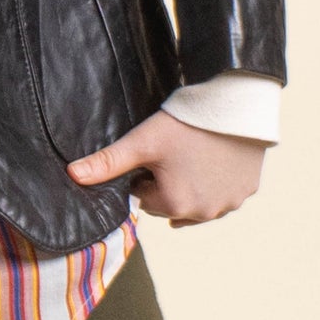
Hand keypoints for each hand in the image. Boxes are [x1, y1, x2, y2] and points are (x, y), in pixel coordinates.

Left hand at [66, 109, 267, 226]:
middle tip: (174, 152)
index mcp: (173, 205)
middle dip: (168, 183)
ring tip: (193, 154)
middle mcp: (202, 214)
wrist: (234, 105)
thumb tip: (72, 176)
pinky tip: (214, 158)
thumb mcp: (142, 141)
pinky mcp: (247, 191)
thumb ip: (107, 163)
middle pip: (171, 203)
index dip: (146, 174)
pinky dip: (217, 182)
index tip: (155, 153)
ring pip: (198, 202)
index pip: (144, 198)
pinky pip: (224, 194)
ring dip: (192, 186)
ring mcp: (228, 204)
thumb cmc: (185, 123)